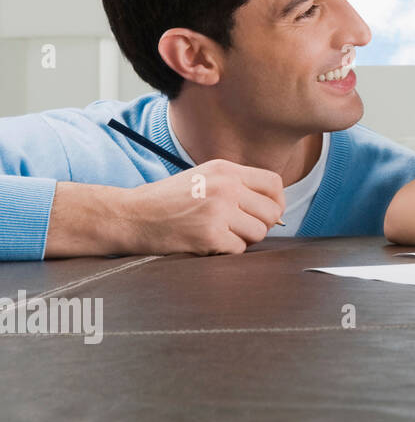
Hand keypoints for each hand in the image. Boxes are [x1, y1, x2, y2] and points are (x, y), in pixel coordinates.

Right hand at [120, 159, 285, 255]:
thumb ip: (237, 186)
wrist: (130, 215)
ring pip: (258, 233)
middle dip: (260, 225)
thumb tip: (275, 209)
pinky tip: (207, 243)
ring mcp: (218, 210)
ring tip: (219, 235)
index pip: (275, 183)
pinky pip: (239, 249)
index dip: (276, 202)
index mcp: (226, 169)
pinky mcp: (210, 235)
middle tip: (240, 229)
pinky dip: (226, 251)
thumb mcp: (203, 177)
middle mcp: (226, 186)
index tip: (266, 214)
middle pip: (272, 212)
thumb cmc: (168, 200)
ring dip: (243, 240)